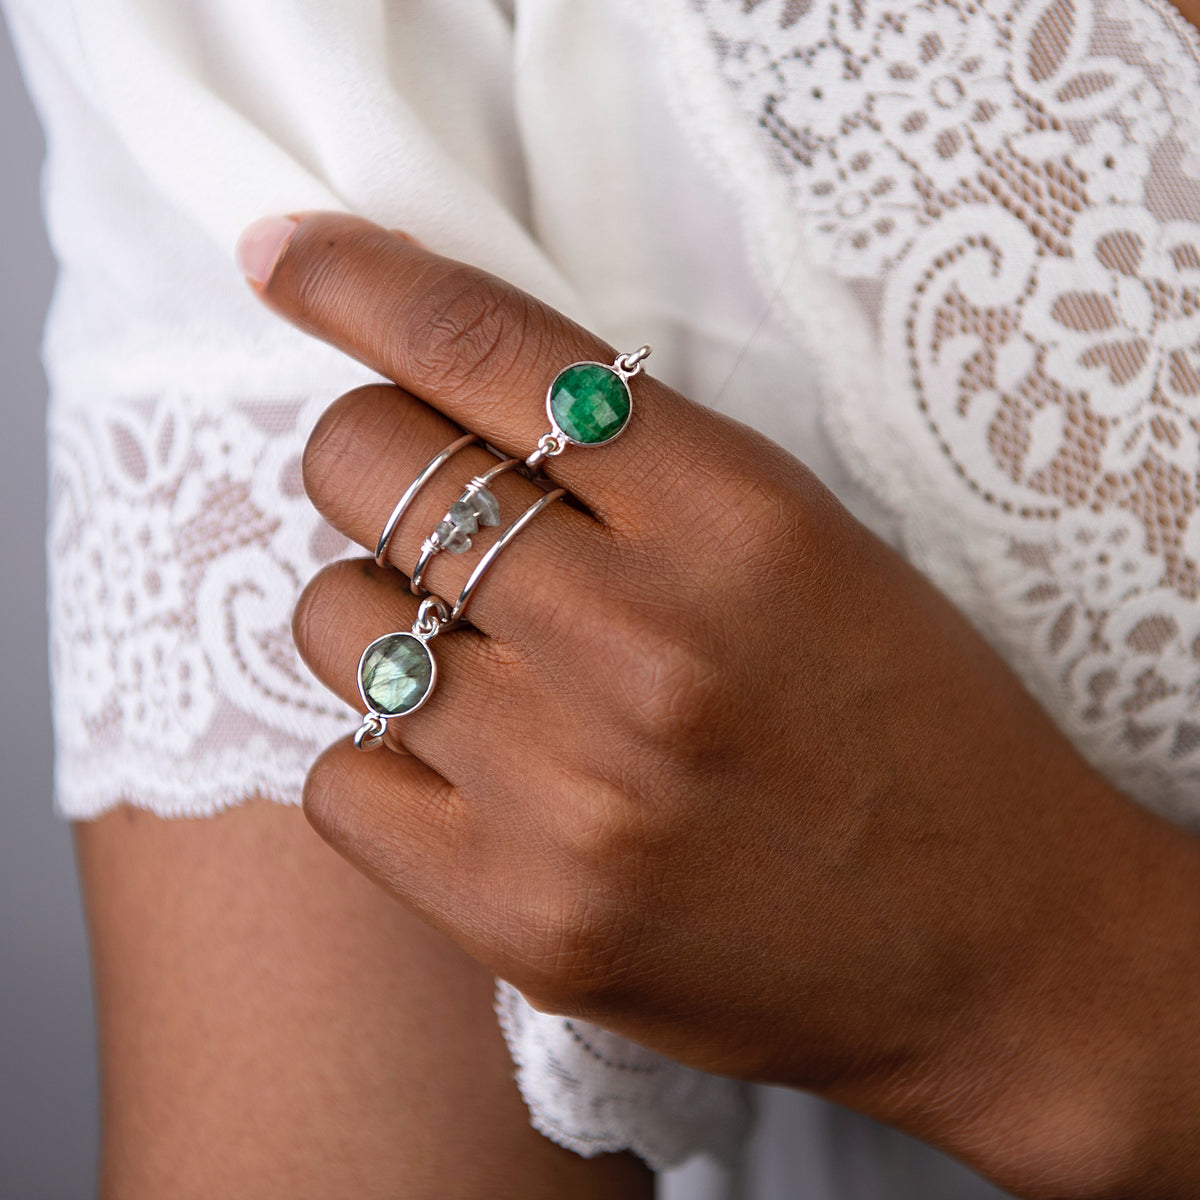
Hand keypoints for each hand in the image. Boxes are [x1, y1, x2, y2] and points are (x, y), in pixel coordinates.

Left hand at [240, 213, 1199, 1197]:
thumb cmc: (913, 730)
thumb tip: (451, 401)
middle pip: (365, 468)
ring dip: (377, 619)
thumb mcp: (809, 544)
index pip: (491, 349)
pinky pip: (341, 783)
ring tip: (476, 663)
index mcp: (735, 519)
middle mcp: (643, 645)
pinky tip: (470, 774)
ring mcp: (573, 794)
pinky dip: (383, 760)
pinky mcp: (526, 919)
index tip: (290, 256)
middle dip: (369, 461)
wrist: (997, 948)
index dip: (363, 282)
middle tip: (428, 508)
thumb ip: (643, 467)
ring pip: (333, 624)